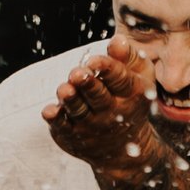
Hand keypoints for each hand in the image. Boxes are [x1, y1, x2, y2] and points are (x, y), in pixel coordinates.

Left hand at [42, 36, 159, 172]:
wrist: (124, 148)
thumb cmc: (131, 100)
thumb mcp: (141, 77)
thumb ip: (129, 57)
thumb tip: (117, 41)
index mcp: (132, 94)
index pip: (120, 79)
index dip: (107, 69)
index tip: (94, 60)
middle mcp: (112, 112)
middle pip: (98, 96)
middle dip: (87, 84)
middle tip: (77, 74)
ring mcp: (92, 125)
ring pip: (79, 110)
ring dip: (71, 100)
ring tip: (65, 89)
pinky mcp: (73, 135)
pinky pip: (63, 127)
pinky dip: (56, 120)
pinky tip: (49, 111)